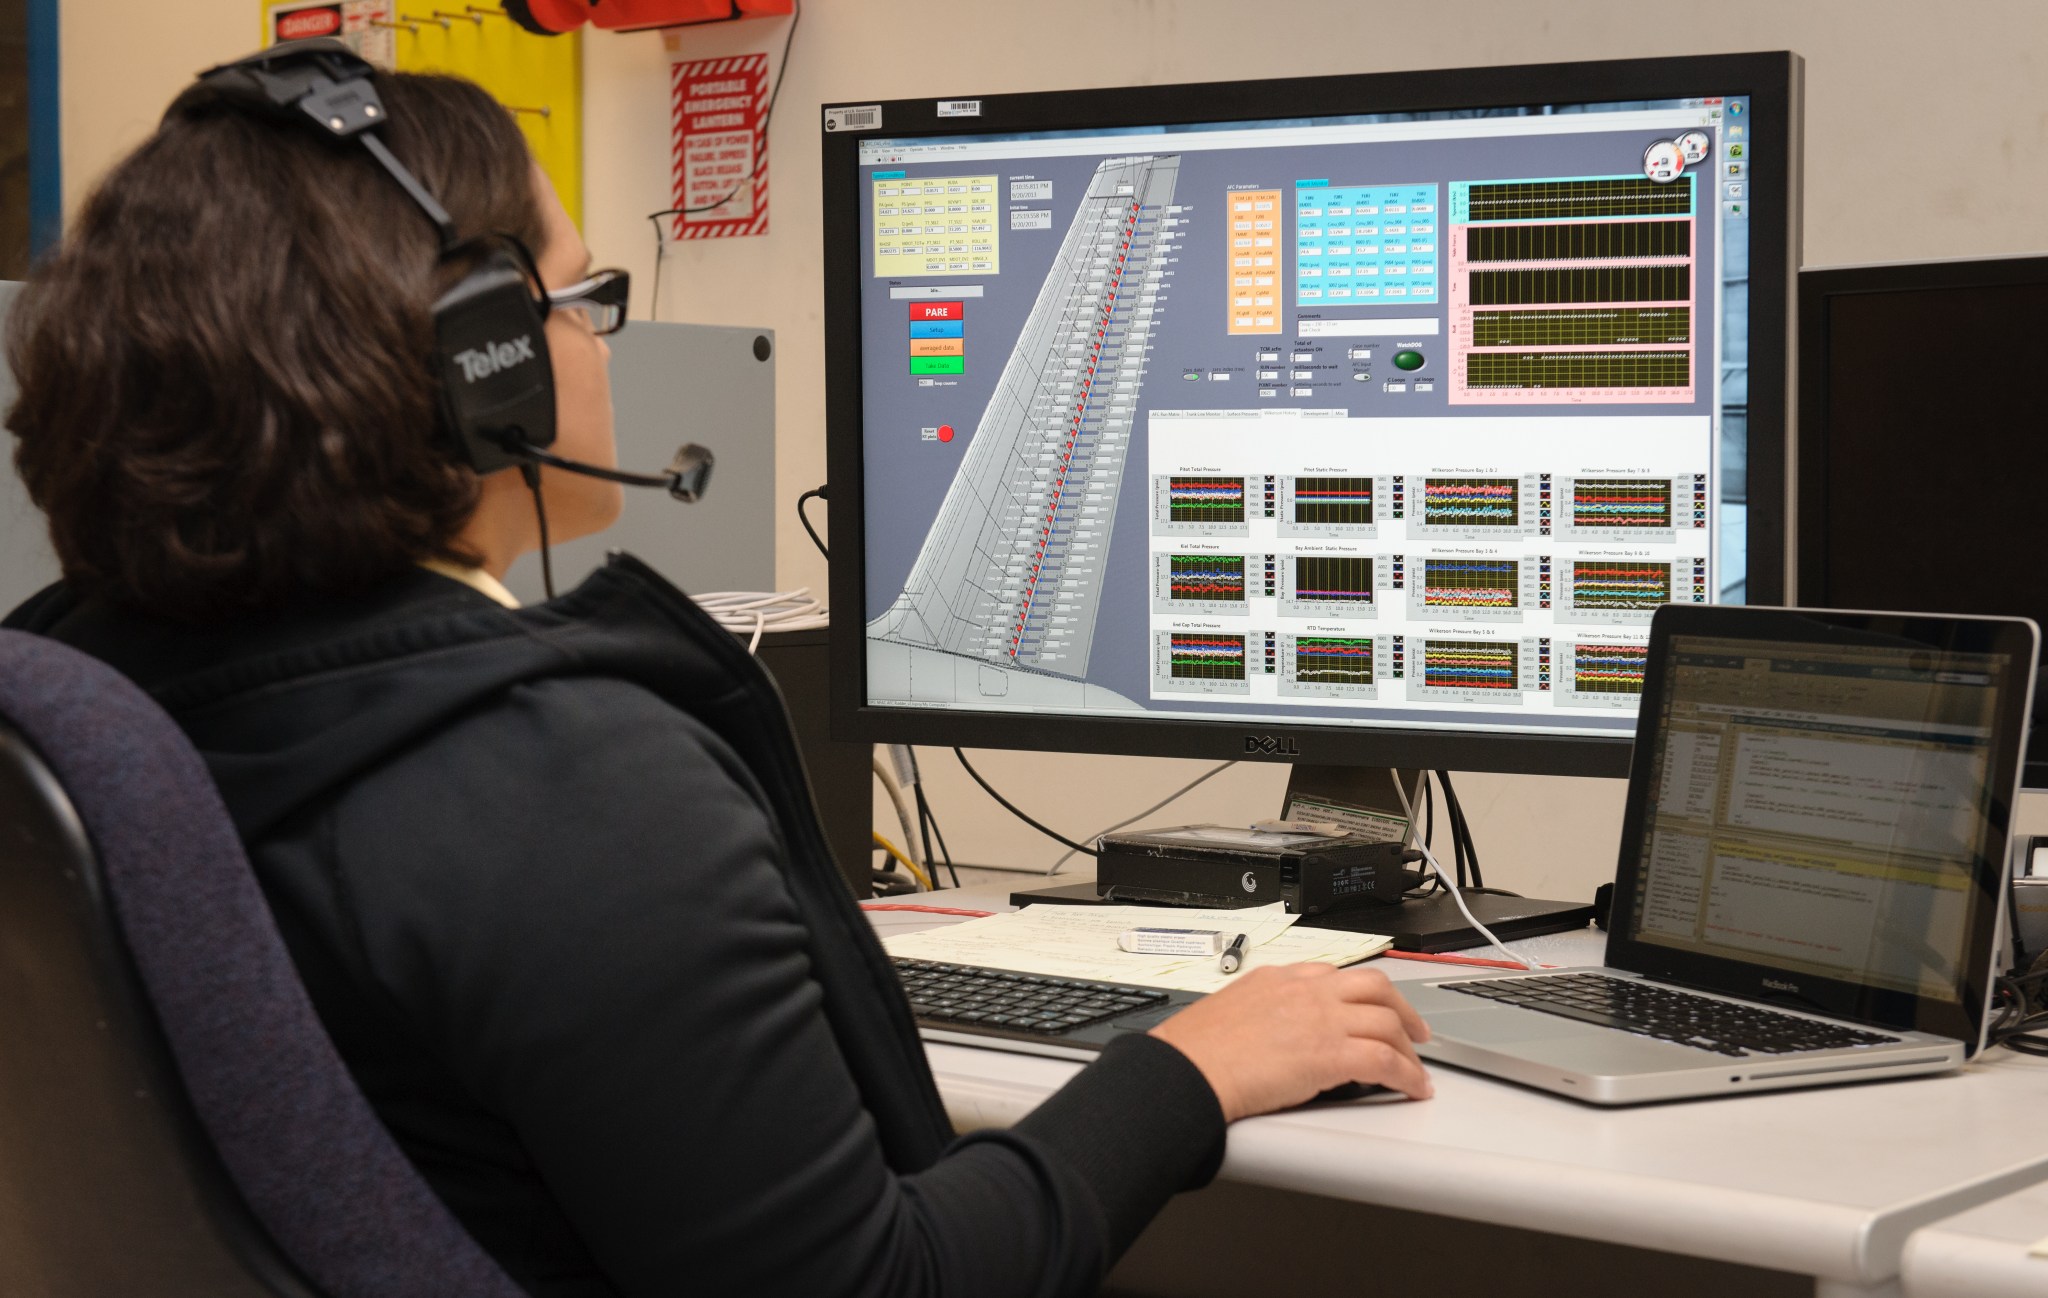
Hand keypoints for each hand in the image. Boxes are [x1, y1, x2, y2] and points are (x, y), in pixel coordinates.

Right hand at [1148, 963, 1432, 1119]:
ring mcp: (1322, 1019)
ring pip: (1388, 1023)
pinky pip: (1386, 1061)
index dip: (1364, 994)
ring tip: (1416, 1069)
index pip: (1337, 975)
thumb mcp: (1233, 1007)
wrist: (1188, 1069)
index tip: (1373, 1007)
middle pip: (1375, 988)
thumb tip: (1278, 1029)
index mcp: (1282, 977)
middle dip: (1402, 1010)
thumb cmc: (1196, 1049)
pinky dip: (1407, 1075)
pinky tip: (1412, 1088)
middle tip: (1414, 1031)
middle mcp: (1307, 990)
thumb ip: (1265, 1009)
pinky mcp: (1330, 1054)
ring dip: (1408, 1049)